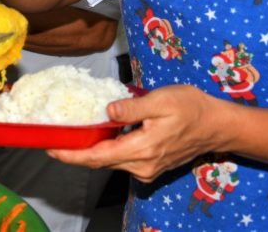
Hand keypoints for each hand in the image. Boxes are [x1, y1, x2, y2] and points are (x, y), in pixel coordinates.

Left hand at [46, 84, 226, 181]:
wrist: (217, 126)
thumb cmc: (191, 108)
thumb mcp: (161, 100)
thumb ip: (132, 107)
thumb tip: (107, 112)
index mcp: (142, 149)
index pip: (98, 157)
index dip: (72, 155)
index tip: (51, 148)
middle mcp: (142, 165)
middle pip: (101, 162)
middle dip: (75, 154)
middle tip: (52, 141)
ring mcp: (148, 168)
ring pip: (111, 162)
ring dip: (90, 153)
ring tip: (69, 138)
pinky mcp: (152, 165)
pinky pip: (122, 160)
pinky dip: (106, 151)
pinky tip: (96, 138)